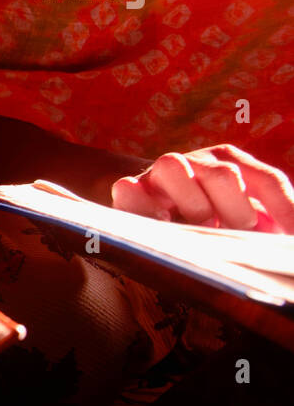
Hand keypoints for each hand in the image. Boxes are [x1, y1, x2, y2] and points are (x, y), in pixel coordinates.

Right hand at [111, 145, 293, 233]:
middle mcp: (197, 162)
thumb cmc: (208, 216)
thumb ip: (264, 223)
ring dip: (192, 205)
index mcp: (232, 163)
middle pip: (222, 175)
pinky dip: (143, 207)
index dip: (285, 209)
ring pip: (172, 168)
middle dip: (236, 212)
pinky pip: (129, 189)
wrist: (152, 200)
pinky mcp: (128, 188)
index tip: (291, 239)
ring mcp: (159, 173)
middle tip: (240, 235)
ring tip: (202, 230)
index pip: (266, 180)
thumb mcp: (241, 215)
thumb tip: (285, 244)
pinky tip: (161, 224)